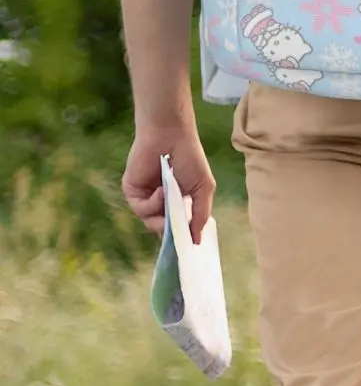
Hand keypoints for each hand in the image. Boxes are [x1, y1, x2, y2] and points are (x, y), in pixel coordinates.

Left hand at [123, 125, 214, 245]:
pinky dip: (153, 203)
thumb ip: (200, 215)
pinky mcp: (132, 192)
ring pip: (151, 222)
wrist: (170, 136)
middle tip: (178, 231)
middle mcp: (160, 203)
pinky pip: (141, 209)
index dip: (180, 238)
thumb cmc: (190, 158)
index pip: (177, 227)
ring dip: (162, 215)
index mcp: (178, 202)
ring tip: (171, 198)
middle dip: (171, 232)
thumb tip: (197, 241)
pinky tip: (161, 190)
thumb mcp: (203, 188)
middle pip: (162, 230)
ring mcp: (146, 198)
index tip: (186, 249)